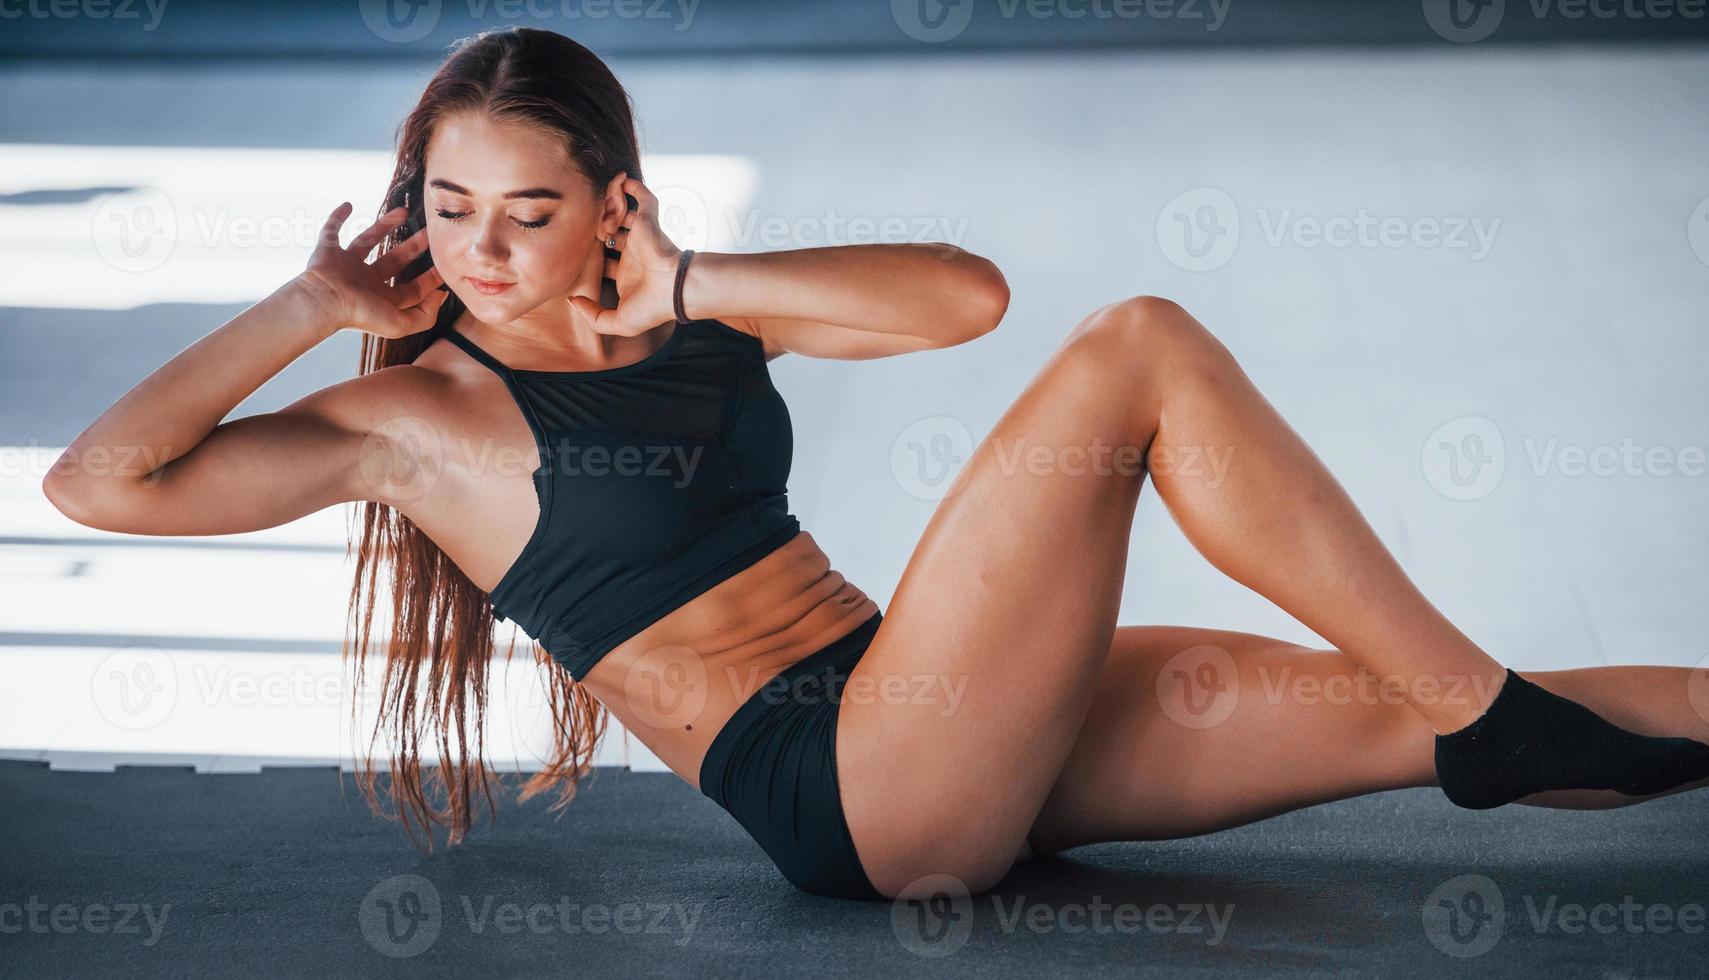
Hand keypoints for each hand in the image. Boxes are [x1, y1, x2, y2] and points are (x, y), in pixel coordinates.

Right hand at [295, 203, 448, 338]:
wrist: (323, 302)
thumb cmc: (360, 315)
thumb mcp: (400, 324)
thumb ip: (425, 315)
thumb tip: (441, 296)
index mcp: (382, 298)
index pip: (413, 288)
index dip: (431, 277)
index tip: (446, 261)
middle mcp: (365, 281)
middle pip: (396, 260)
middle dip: (414, 246)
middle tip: (430, 232)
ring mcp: (346, 265)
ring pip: (369, 240)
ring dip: (385, 225)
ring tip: (404, 211)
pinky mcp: (328, 251)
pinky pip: (331, 230)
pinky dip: (337, 217)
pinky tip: (347, 205)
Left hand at [568, 177, 681, 337]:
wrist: (675, 290)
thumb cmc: (652, 307)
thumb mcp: (618, 323)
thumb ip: (593, 316)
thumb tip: (572, 300)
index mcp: (626, 274)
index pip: (604, 261)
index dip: (589, 256)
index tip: (572, 252)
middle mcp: (633, 254)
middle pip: (609, 234)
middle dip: (595, 228)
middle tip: (578, 223)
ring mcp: (641, 236)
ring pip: (622, 215)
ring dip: (610, 207)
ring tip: (595, 199)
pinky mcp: (649, 221)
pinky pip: (644, 198)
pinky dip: (634, 187)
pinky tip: (622, 180)